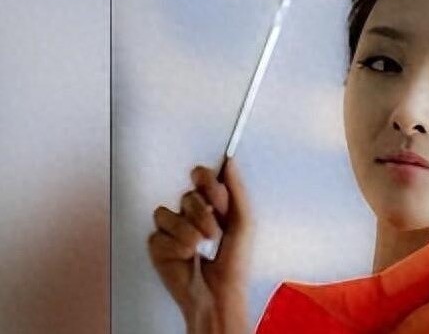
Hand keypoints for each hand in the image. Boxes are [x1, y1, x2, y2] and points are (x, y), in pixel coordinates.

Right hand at [148, 159, 254, 332]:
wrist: (220, 293)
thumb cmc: (235, 261)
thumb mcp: (244, 221)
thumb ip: (236, 190)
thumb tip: (230, 162)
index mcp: (212, 205)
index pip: (201, 177)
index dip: (206, 180)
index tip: (216, 194)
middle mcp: (191, 214)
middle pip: (187, 195)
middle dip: (204, 213)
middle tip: (215, 232)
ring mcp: (173, 229)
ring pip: (168, 212)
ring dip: (190, 231)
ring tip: (202, 246)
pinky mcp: (158, 245)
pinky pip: (159, 234)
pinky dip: (176, 245)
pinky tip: (187, 256)